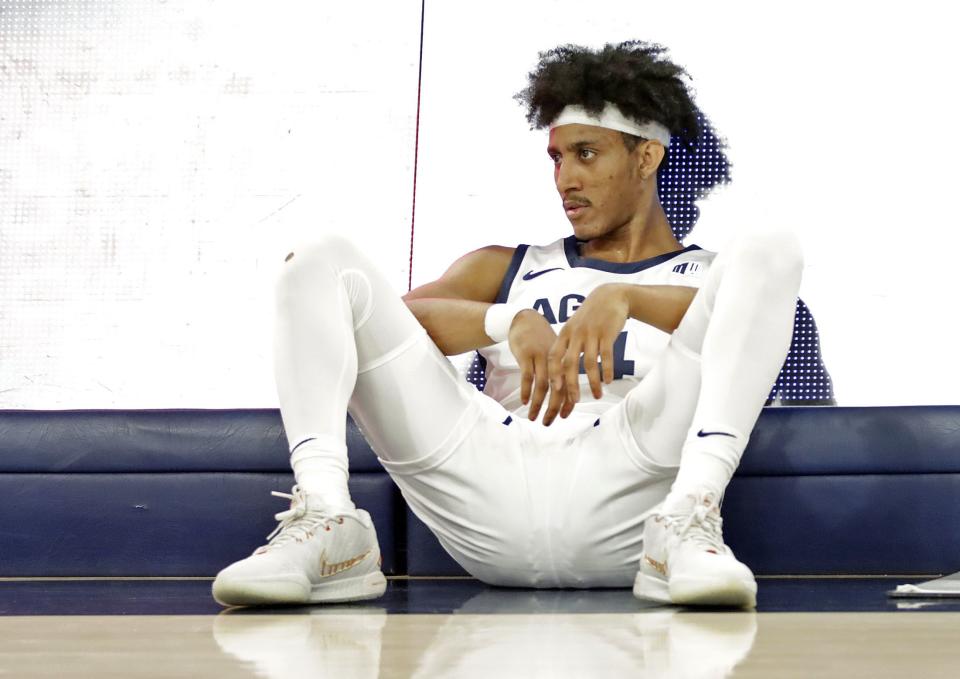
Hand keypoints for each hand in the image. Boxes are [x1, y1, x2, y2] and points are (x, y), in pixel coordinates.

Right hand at [507, 309, 567, 423]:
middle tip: (548, 423)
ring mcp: (541, 357)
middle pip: (558, 389)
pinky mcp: (526, 355)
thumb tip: (566, 394)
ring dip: (538, 404)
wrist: (525, 319)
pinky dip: (526, 390)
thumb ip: (560, 371)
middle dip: (553, 409)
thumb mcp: (554, 352)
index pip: (569, 385)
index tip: (563, 417)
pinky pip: (527, 376)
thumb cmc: (540, 339)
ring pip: (542, 385)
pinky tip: (524, 402)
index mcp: (564, 361)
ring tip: (533, 417)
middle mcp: (555, 361)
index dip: (567, 403)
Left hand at [543, 284, 629, 423]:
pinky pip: (606, 356)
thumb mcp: (574, 327)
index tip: (555, 390)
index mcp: (565, 334)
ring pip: (589, 363)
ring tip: (596, 395)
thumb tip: (560, 369)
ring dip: (593, 382)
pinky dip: (607, 370)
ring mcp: (591, 333)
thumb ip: (567, 345)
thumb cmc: (591, 315)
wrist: (611, 296)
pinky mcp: (607, 333)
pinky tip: (608, 381)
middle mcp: (575, 334)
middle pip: (569, 364)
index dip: (553, 374)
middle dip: (571, 385)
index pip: (554, 357)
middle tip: (574, 402)